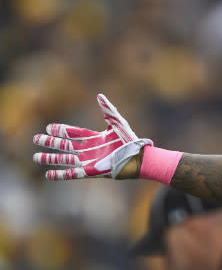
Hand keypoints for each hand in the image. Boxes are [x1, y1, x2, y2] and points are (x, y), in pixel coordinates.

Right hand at [33, 94, 151, 179]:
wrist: (137, 158)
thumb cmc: (130, 141)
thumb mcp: (118, 123)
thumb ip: (108, 110)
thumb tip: (99, 95)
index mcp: (95, 138)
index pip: (74, 133)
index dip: (61, 130)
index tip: (48, 128)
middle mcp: (90, 150)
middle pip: (65, 145)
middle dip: (51, 143)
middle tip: (36, 139)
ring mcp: (89, 161)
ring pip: (65, 159)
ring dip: (51, 158)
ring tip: (36, 157)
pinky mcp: (91, 172)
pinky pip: (72, 174)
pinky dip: (60, 174)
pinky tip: (48, 174)